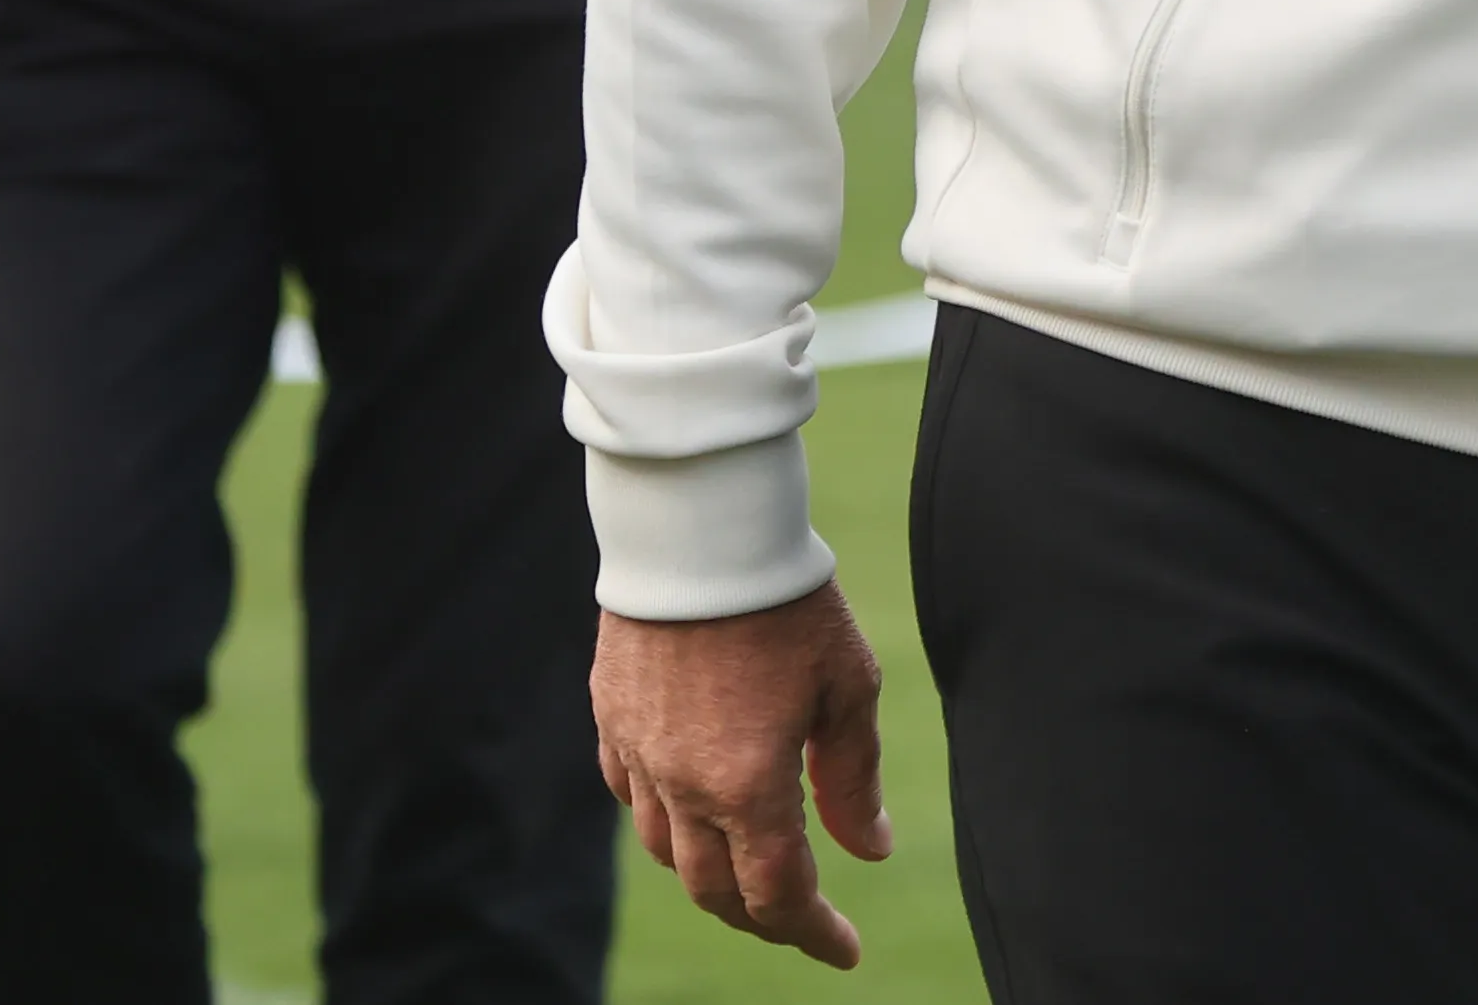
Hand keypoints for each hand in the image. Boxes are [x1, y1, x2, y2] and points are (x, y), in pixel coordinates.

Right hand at [595, 580, 893, 967]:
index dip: (813, 933)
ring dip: (710, 874)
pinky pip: (630, 795)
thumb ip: (852, 778)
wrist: (699, 526)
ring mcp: (637, 752)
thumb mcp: (847, 687)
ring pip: (666, 851)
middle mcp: (682, 784)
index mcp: (747, 785)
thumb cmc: (787, 600)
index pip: (778, 896)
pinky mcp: (610, 715)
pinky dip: (664, 820)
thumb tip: (867, 850)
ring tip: (750, 869)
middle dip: (762, 918)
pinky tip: (691, 807)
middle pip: (715, 891)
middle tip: (802, 919)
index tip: (844, 951)